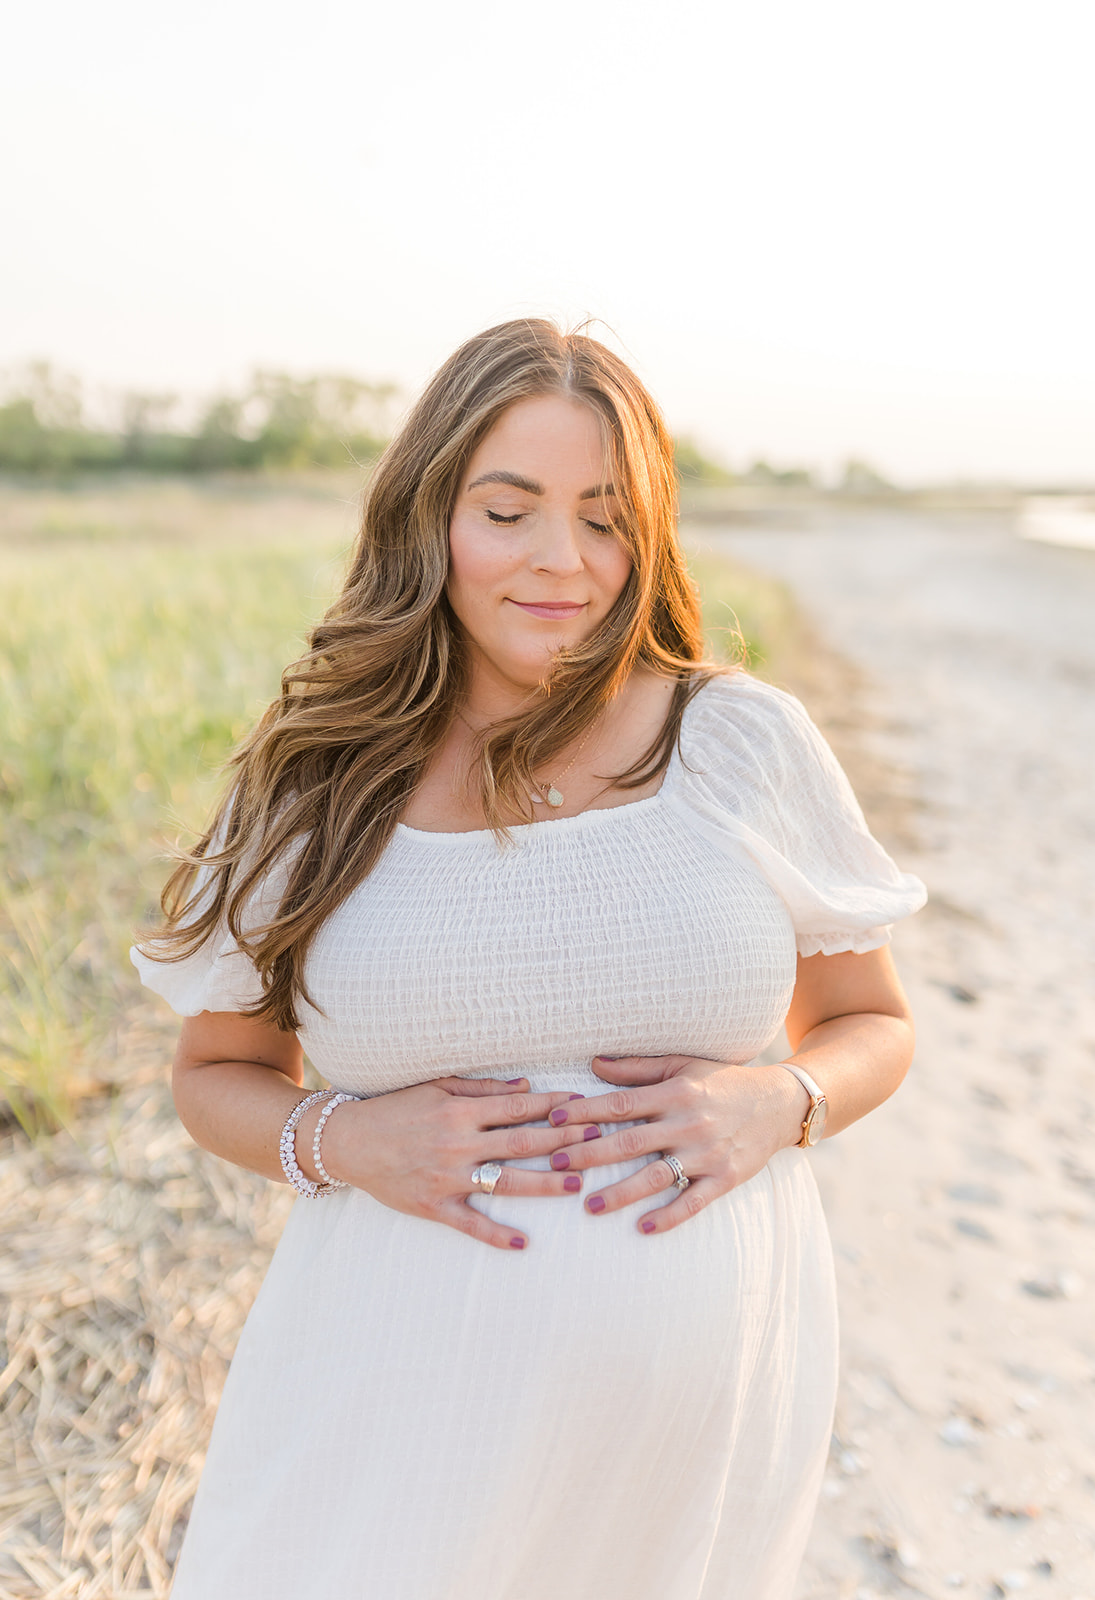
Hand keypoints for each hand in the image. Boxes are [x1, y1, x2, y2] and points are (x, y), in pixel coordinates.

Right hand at [320, 1076, 600, 1250]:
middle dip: (562, 1141)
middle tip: (598, 1140)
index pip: (517, 1108)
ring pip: (504, 1182)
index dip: (553, 1107)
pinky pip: (470, 1222)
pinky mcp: (433, 1205)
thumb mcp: (437, 1086)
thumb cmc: (396, 1108)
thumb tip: (527, 1088)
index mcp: (460, 1110)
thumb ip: (483, 1087)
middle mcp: (457, 1143)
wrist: (348, 1141)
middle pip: (521, 1142)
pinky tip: (524, 1243)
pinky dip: (496, 1234)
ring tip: (577, 1185)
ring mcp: (446, 1176)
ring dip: (543, 1184)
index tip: (584, 1107)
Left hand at [541, 1054, 808, 1234]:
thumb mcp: (682, 1065)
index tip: (553, 1118)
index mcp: (675, 1092)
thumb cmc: (722, 1081)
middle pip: (630, 1142)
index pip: (621, 1103)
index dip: (585, 1111)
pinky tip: (643, 1227)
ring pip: (657, 1175)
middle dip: (590, 1153)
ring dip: (621, 1192)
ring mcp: (707, 1153)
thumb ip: (637, 1068)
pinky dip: (669, 1215)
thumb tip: (594, 1064)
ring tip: (589, 1205)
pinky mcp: (725, 1178)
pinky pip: (693, 1201)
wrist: (778, 1103)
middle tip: (555, 1163)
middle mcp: (688, 1123)